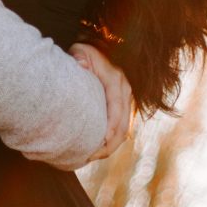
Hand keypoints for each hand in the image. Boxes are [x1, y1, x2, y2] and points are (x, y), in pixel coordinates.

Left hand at [68, 42, 133, 160]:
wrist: (98, 49)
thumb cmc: (86, 52)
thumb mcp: (81, 50)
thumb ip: (80, 57)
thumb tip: (80, 65)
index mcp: (117, 81)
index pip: (116, 107)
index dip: (111, 126)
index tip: (101, 141)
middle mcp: (126, 91)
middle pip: (123, 125)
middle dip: (109, 144)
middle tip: (90, 156)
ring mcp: (127, 100)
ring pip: (124, 130)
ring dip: (110, 146)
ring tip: (91, 157)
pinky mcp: (124, 107)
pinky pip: (121, 129)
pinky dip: (111, 142)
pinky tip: (97, 150)